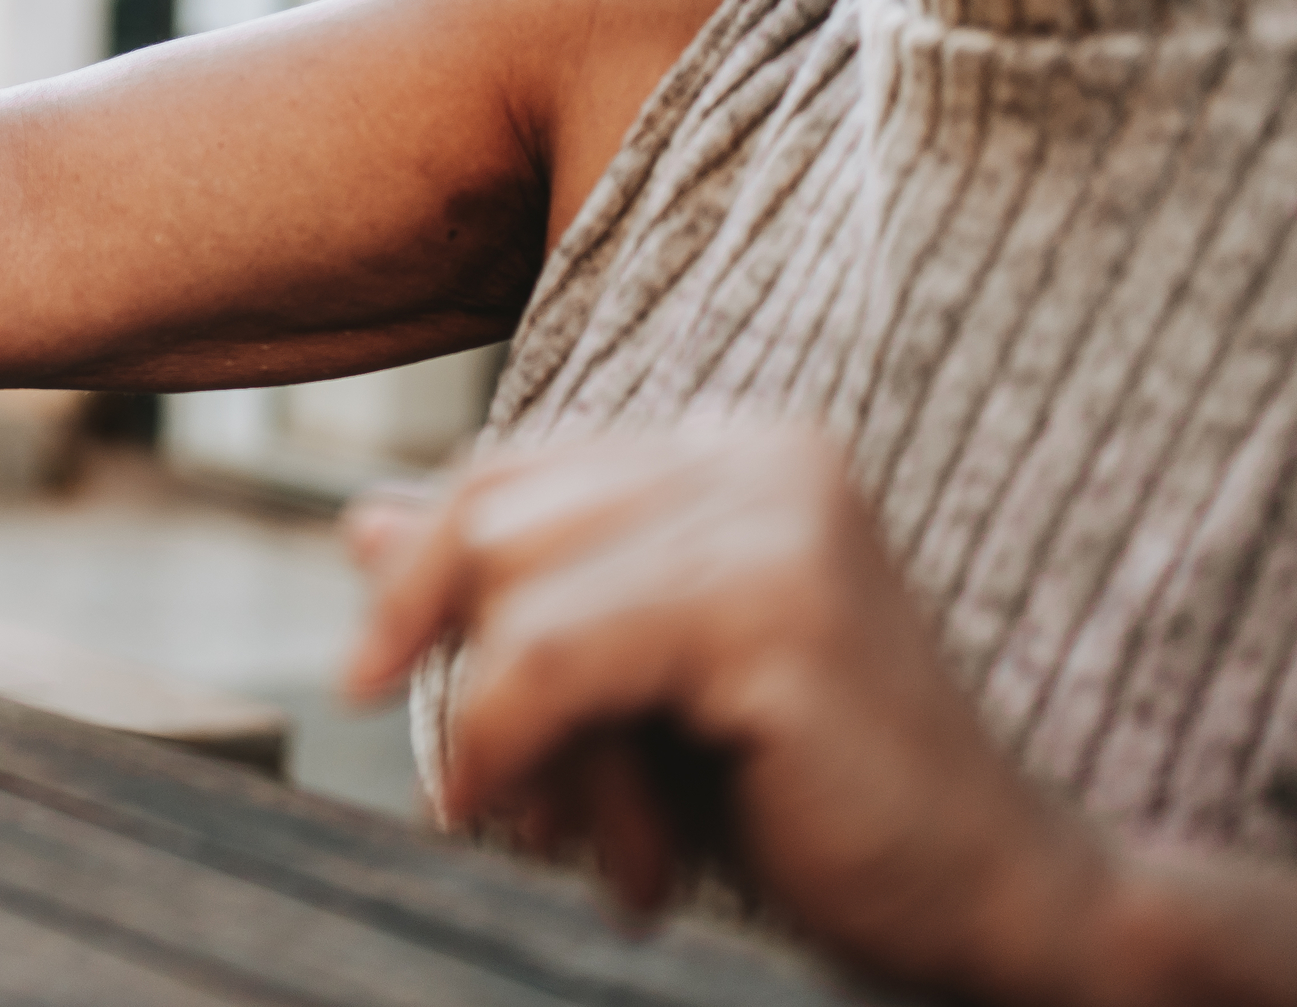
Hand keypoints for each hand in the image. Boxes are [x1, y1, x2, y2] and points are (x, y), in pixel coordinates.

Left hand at [346, 421, 1109, 1001]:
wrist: (998, 908)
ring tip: (602, 851)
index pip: (504, 470)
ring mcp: (774, 516)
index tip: (364, 676)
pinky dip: (521, 755)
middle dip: (469, 668)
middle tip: (508, 808)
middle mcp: (756, 450)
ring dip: (518, 741)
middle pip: (489, 514)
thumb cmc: (809, 798)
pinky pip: (549, 662)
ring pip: (509, 589)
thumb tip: (356, 521)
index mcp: (731, 446)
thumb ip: (517, 596)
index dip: (421, 576)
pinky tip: (600, 859)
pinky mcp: (773, 611)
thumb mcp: (633, 685)